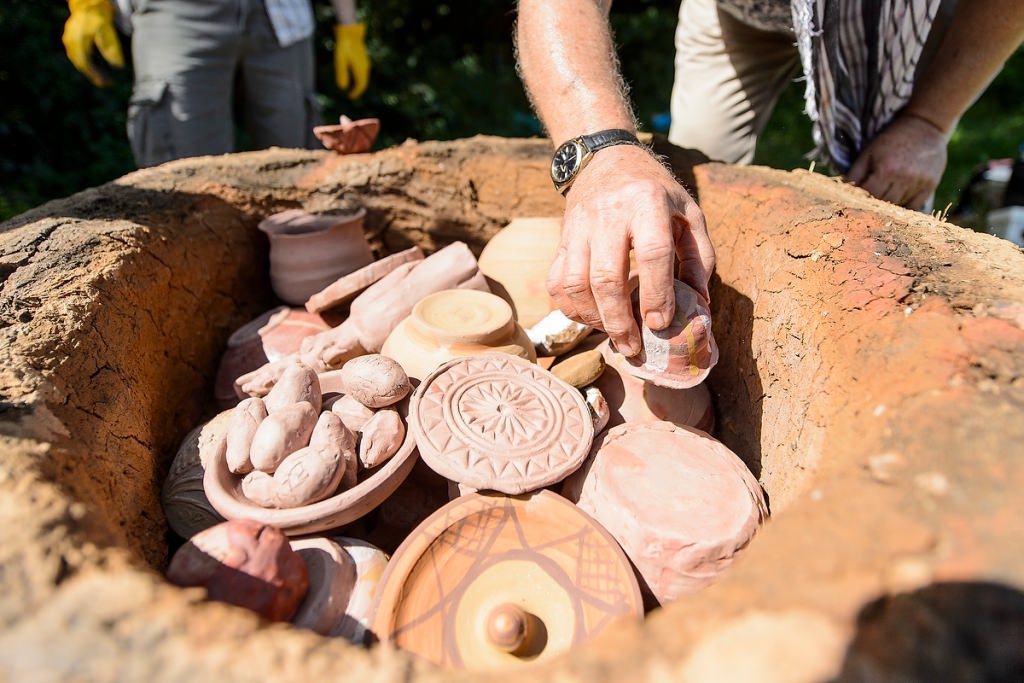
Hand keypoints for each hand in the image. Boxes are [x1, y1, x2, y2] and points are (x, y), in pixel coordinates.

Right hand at [62, 0, 123, 87]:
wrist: (87, 0)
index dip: (96, 76)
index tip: (107, 83)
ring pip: (78, 60)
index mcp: (78, 41)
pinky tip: (96, 66)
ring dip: (90, 69)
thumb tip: (118, 66)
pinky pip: (77, 54)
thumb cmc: (98, 14)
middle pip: (81, 64)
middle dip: (93, 75)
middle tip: (106, 83)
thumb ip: (111, 48)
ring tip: (102, 77)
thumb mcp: (107, 30)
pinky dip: (87, 62)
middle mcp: (71, 41)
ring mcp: (69, 39)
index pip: (85, 65)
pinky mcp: (71, 37)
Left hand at [334, 23, 369, 99]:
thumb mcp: (340, 61)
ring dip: (359, 84)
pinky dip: (360, 77)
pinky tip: (354, 76)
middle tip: (352, 95)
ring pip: (364, 77)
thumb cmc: (344, 47)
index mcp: (360, 70)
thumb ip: (341, 74)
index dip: (355, 93)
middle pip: (363, 83)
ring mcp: (365, 62)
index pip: (360, 86)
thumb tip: (342, 88)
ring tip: (353, 88)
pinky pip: (363, 72)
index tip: (350, 97)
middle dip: (358, 90)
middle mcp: (365, 68)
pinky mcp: (364, 58)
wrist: (350, 33)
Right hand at [546, 144, 714, 356]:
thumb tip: (699, 304)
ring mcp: (579, 226)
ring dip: (593, 318)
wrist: (605, 158)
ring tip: (614, 334)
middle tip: (633, 347)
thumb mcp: (688, 213)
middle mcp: (609, 213)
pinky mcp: (561, 238)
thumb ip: (699, 257)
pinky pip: (556, 282)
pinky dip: (570, 308)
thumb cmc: (654, 191)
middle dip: (619, 321)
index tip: (660, 323)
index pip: (651, 253)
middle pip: (606, 277)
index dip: (656, 293)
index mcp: (648, 203)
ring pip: (575, 284)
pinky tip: (591, 318)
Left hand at [845, 113, 948, 209]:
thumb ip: (855, 173)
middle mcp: (904, 178)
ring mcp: (919, 183)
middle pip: (883, 204)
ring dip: (888, 205)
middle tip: (868, 200)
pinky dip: (904, 206)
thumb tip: (842, 191)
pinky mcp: (930, 185)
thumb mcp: (869, 151)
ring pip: (898, 206)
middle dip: (873, 203)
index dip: (859, 198)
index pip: (868, 195)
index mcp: (886, 169)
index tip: (854, 199)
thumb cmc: (891, 138)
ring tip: (884, 194)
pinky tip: (899, 197)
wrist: (926, 125)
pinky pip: (914, 207)